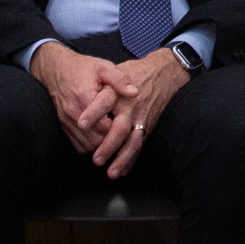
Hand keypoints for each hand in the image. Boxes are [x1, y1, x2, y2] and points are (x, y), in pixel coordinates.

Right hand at [30, 42, 124, 157]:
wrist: (57, 70)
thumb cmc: (84, 68)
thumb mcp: (104, 67)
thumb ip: (120, 79)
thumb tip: (134, 92)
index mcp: (84, 97)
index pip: (103, 126)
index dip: (117, 127)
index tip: (124, 121)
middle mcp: (73, 112)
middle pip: (95, 140)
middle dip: (110, 138)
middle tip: (120, 130)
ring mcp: (66, 121)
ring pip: (87, 146)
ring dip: (101, 143)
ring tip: (111, 133)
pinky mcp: (63, 126)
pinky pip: (78, 145)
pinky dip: (90, 144)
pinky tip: (100, 134)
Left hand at [89, 49, 193, 178]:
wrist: (163, 74)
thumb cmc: (133, 74)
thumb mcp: (115, 70)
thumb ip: (99, 86)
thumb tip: (81, 97)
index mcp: (119, 92)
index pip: (105, 101)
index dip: (94, 112)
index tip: (81, 124)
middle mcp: (131, 107)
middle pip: (121, 128)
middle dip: (109, 146)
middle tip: (96, 160)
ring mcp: (141, 118)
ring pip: (133, 141)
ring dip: (122, 159)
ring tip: (111, 173)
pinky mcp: (147, 126)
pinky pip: (140, 144)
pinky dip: (132, 159)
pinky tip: (123, 170)